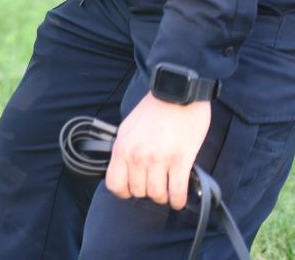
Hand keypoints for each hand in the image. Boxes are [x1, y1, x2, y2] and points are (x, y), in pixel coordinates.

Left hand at [105, 92, 210, 209]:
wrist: (175, 94)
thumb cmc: (153, 110)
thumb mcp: (128, 128)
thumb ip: (125, 149)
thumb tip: (127, 169)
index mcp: (122, 147)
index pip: (114, 184)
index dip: (124, 192)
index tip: (132, 190)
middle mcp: (137, 156)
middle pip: (138, 192)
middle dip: (147, 193)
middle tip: (155, 186)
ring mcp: (158, 159)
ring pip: (157, 194)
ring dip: (163, 197)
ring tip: (168, 191)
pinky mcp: (180, 160)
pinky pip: (177, 191)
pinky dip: (178, 200)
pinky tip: (179, 198)